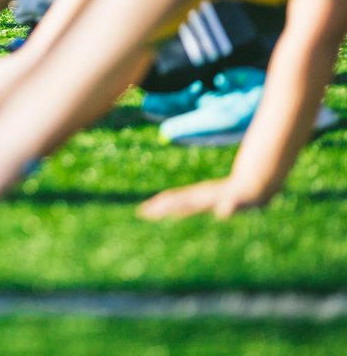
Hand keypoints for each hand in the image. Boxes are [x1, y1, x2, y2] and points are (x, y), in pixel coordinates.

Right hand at [137, 177, 274, 219]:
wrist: (257, 183)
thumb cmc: (249, 195)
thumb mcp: (242, 199)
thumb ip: (233, 204)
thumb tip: (224, 211)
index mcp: (201, 198)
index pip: (176, 202)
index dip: (162, 207)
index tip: (146, 212)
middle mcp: (198, 197)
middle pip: (174, 201)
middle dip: (157, 207)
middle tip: (141, 214)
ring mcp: (202, 198)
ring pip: (178, 202)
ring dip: (164, 208)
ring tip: (148, 213)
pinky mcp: (207, 202)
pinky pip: (186, 205)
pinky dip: (174, 209)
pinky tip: (170, 214)